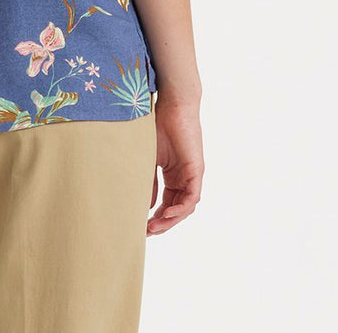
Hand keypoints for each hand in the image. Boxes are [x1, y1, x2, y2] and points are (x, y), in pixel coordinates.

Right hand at [147, 94, 203, 235]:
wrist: (172, 104)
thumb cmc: (158, 124)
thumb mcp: (148, 158)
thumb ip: (148, 181)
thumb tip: (146, 205)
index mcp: (174, 175)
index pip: (167, 203)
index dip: (155, 217)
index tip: (141, 226)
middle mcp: (184, 178)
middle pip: (176, 209)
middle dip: (162, 224)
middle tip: (146, 233)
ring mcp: (191, 175)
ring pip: (185, 207)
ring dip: (170, 220)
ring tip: (154, 227)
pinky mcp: (196, 170)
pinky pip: (191, 197)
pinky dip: (180, 208)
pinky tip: (166, 215)